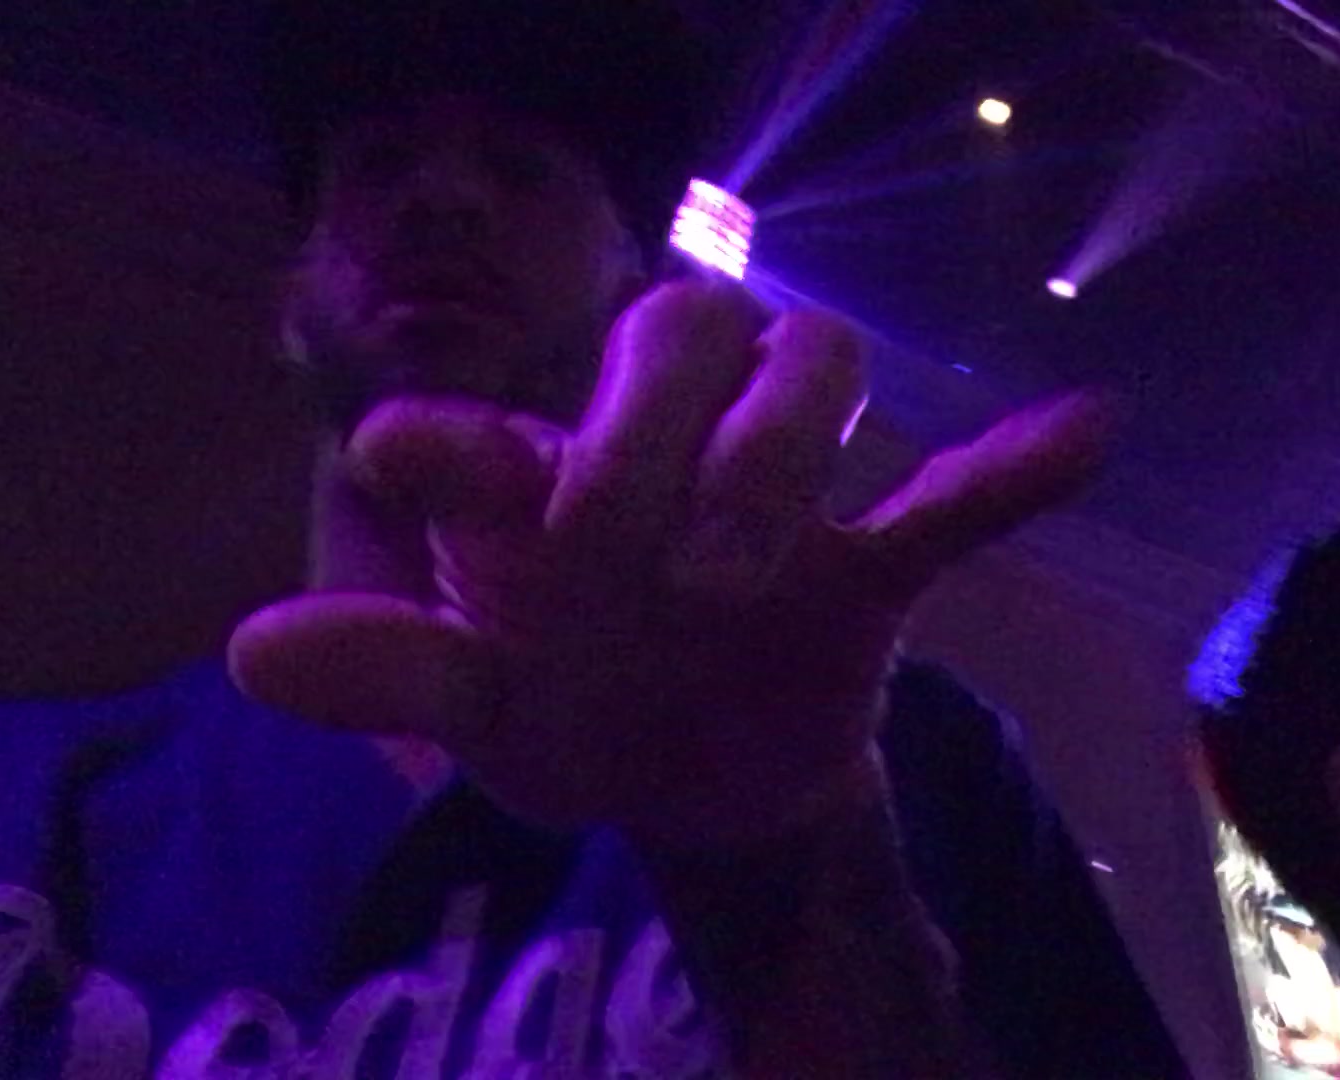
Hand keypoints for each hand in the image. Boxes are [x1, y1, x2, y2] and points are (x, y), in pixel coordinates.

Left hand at [229, 280, 1111, 851]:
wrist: (702, 773)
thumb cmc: (576, 713)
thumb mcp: (479, 713)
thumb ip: (394, 669)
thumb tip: (254, 654)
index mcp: (545, 479)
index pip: (504, 426)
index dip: (457, 437)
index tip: (402, 462)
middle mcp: (661, 451)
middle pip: (685, 330)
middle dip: (655, 417)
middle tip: (621, 537)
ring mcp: (780, 497)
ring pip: (817, 372)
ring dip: (787, 443)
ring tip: (750, 569)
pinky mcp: (874, 562)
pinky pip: (952, 501)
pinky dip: (1010, 471)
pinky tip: (1086, 432)